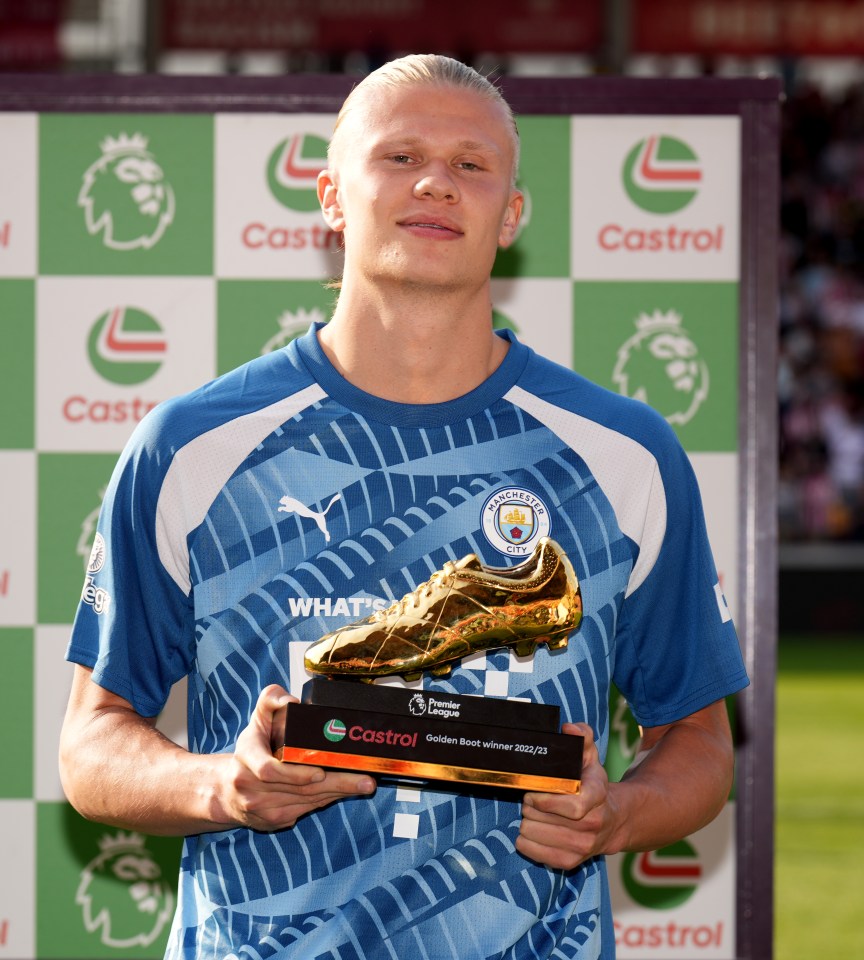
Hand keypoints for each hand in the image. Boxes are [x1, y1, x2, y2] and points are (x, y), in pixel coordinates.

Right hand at [220, 684, 375, 830]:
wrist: (227, 790)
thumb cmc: (251, 749)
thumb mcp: (257, 719)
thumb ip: (270, 700)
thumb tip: (291, 701)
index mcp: (247, 757)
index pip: (269, 770)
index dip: (296, 774)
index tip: (320, 771)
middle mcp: (251, 787)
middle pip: (299, 789)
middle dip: (336, 785)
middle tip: (365, 781)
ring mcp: (261, 808)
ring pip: (306, 802)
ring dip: (337, 793)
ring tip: (363, 784)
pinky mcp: (273, 821)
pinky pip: (305, 809)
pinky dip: (326, 800)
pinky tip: (344, 792)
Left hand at [516, 722, 619, 869]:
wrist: (612, 821)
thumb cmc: (592, 784)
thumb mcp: (590, 756)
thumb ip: (581, 737)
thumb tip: (568, 728)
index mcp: (597, 796)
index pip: (573, 806)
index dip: (546, 800)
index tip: (532, 792)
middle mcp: (593, 824)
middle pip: (544, 818)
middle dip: (530, 806)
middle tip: (530, 799)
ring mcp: (583, 846)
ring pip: (535, 834)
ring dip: (527, 821)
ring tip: (532, 813)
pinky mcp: (571, 861)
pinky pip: (536, 854)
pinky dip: (526, 841)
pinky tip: (530, 830)